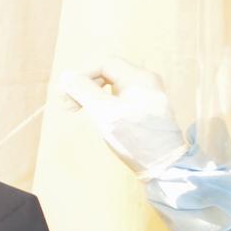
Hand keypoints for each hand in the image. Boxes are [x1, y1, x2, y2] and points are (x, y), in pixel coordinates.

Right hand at [58, 57, 186, 176]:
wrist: (164, 166)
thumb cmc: (136, 139)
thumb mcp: (105, 113)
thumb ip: (84, 91)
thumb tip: (66, 75)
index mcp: (139, 77)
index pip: (104, 64)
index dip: (82, 76)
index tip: (66, 95)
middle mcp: (146, 81)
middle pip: (109, 73)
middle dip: (86, 86)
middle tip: (70, 107)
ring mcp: (148, 94)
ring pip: (114, 85)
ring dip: (94, 95)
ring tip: (82, 111)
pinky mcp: (147, 108)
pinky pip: (122, 97)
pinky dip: (106, 103)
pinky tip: (100, 117)